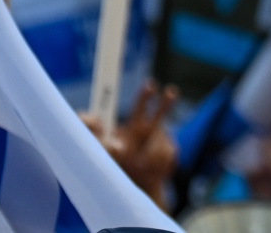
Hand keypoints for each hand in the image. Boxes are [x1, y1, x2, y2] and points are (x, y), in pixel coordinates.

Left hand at [80, 83, 177, 206]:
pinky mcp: (172, 152)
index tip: (150, 85)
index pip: (140, 107)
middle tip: (170, 91)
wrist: (135, 185)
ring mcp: (164, 140)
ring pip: (160, 144)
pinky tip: (151, 170)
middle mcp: (152, 129)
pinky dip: (157, 166)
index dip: (145, 96)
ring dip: (149, 156)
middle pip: (161, 112)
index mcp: (135, 125)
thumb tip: (116, 146)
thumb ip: (99, 141)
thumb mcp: (101, 150)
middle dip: (166, 102)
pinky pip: (167, 156)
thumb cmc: (115, 163)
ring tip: (139, 165)